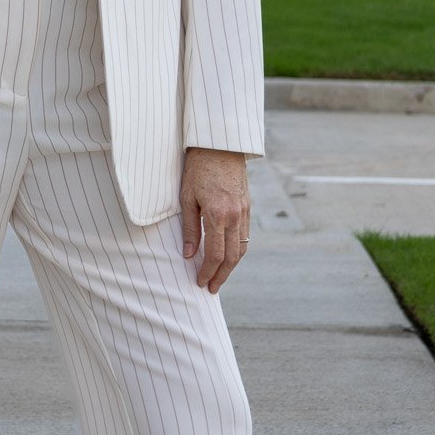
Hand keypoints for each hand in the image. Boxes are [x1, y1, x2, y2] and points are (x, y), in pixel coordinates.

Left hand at [180, 147, 250, 292]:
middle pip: (232, 256)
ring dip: (231, 266)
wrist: (220, 145)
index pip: (214, 254)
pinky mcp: (248, 206)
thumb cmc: (198, 169)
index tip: (200, 283)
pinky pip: (245, 235)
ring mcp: (244, 211)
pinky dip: (238, 250)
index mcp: (217, 215)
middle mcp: (235, 216)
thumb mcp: (187, 198)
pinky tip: (229, 256)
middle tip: (212, 289)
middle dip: (222, 275)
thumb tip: (188, 255)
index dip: (208, 272)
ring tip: (220, 277)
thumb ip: (189, 228)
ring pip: (242, 248)